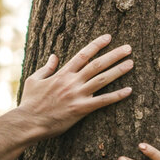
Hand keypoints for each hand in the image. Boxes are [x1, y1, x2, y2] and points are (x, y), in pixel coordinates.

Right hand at [18, 34, 132, 139]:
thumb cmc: (29, 102)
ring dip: (118, 70)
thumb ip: (46, 68)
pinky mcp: (81, 109)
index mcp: (62, 73)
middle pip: (97, 64)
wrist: (28, 122)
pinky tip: (129, 90)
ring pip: (102, 79)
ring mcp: (77, 95)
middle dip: (114, 55)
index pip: (83, 55)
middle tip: (128, 48)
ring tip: (131, 63)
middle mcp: (72, 81)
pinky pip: (103, 101)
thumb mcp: (33, 80)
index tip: (109, 37)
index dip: (97, 45)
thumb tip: (53, 56)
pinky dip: (117, 95)